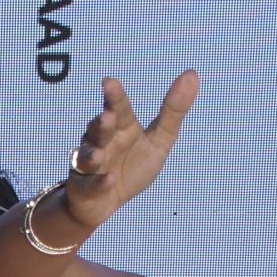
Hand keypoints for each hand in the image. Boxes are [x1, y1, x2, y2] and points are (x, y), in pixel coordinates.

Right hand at [61, 70, 198, 232]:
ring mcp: (89, 165)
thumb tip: (192, 74)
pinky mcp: (84, 189)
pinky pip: (92, 186)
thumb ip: (174, 110)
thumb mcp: (159, 140)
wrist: (107, 202)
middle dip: (101, 124)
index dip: (114, 97)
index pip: (118, 108)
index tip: (109, 82)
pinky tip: (109, 180)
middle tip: (107, 117)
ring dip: (92, 154)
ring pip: (88, 156)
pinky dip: (99, 183)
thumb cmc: (131, 166)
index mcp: (121, 128)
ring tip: (99, 154)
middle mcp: (101, 142)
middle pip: (99, 130)